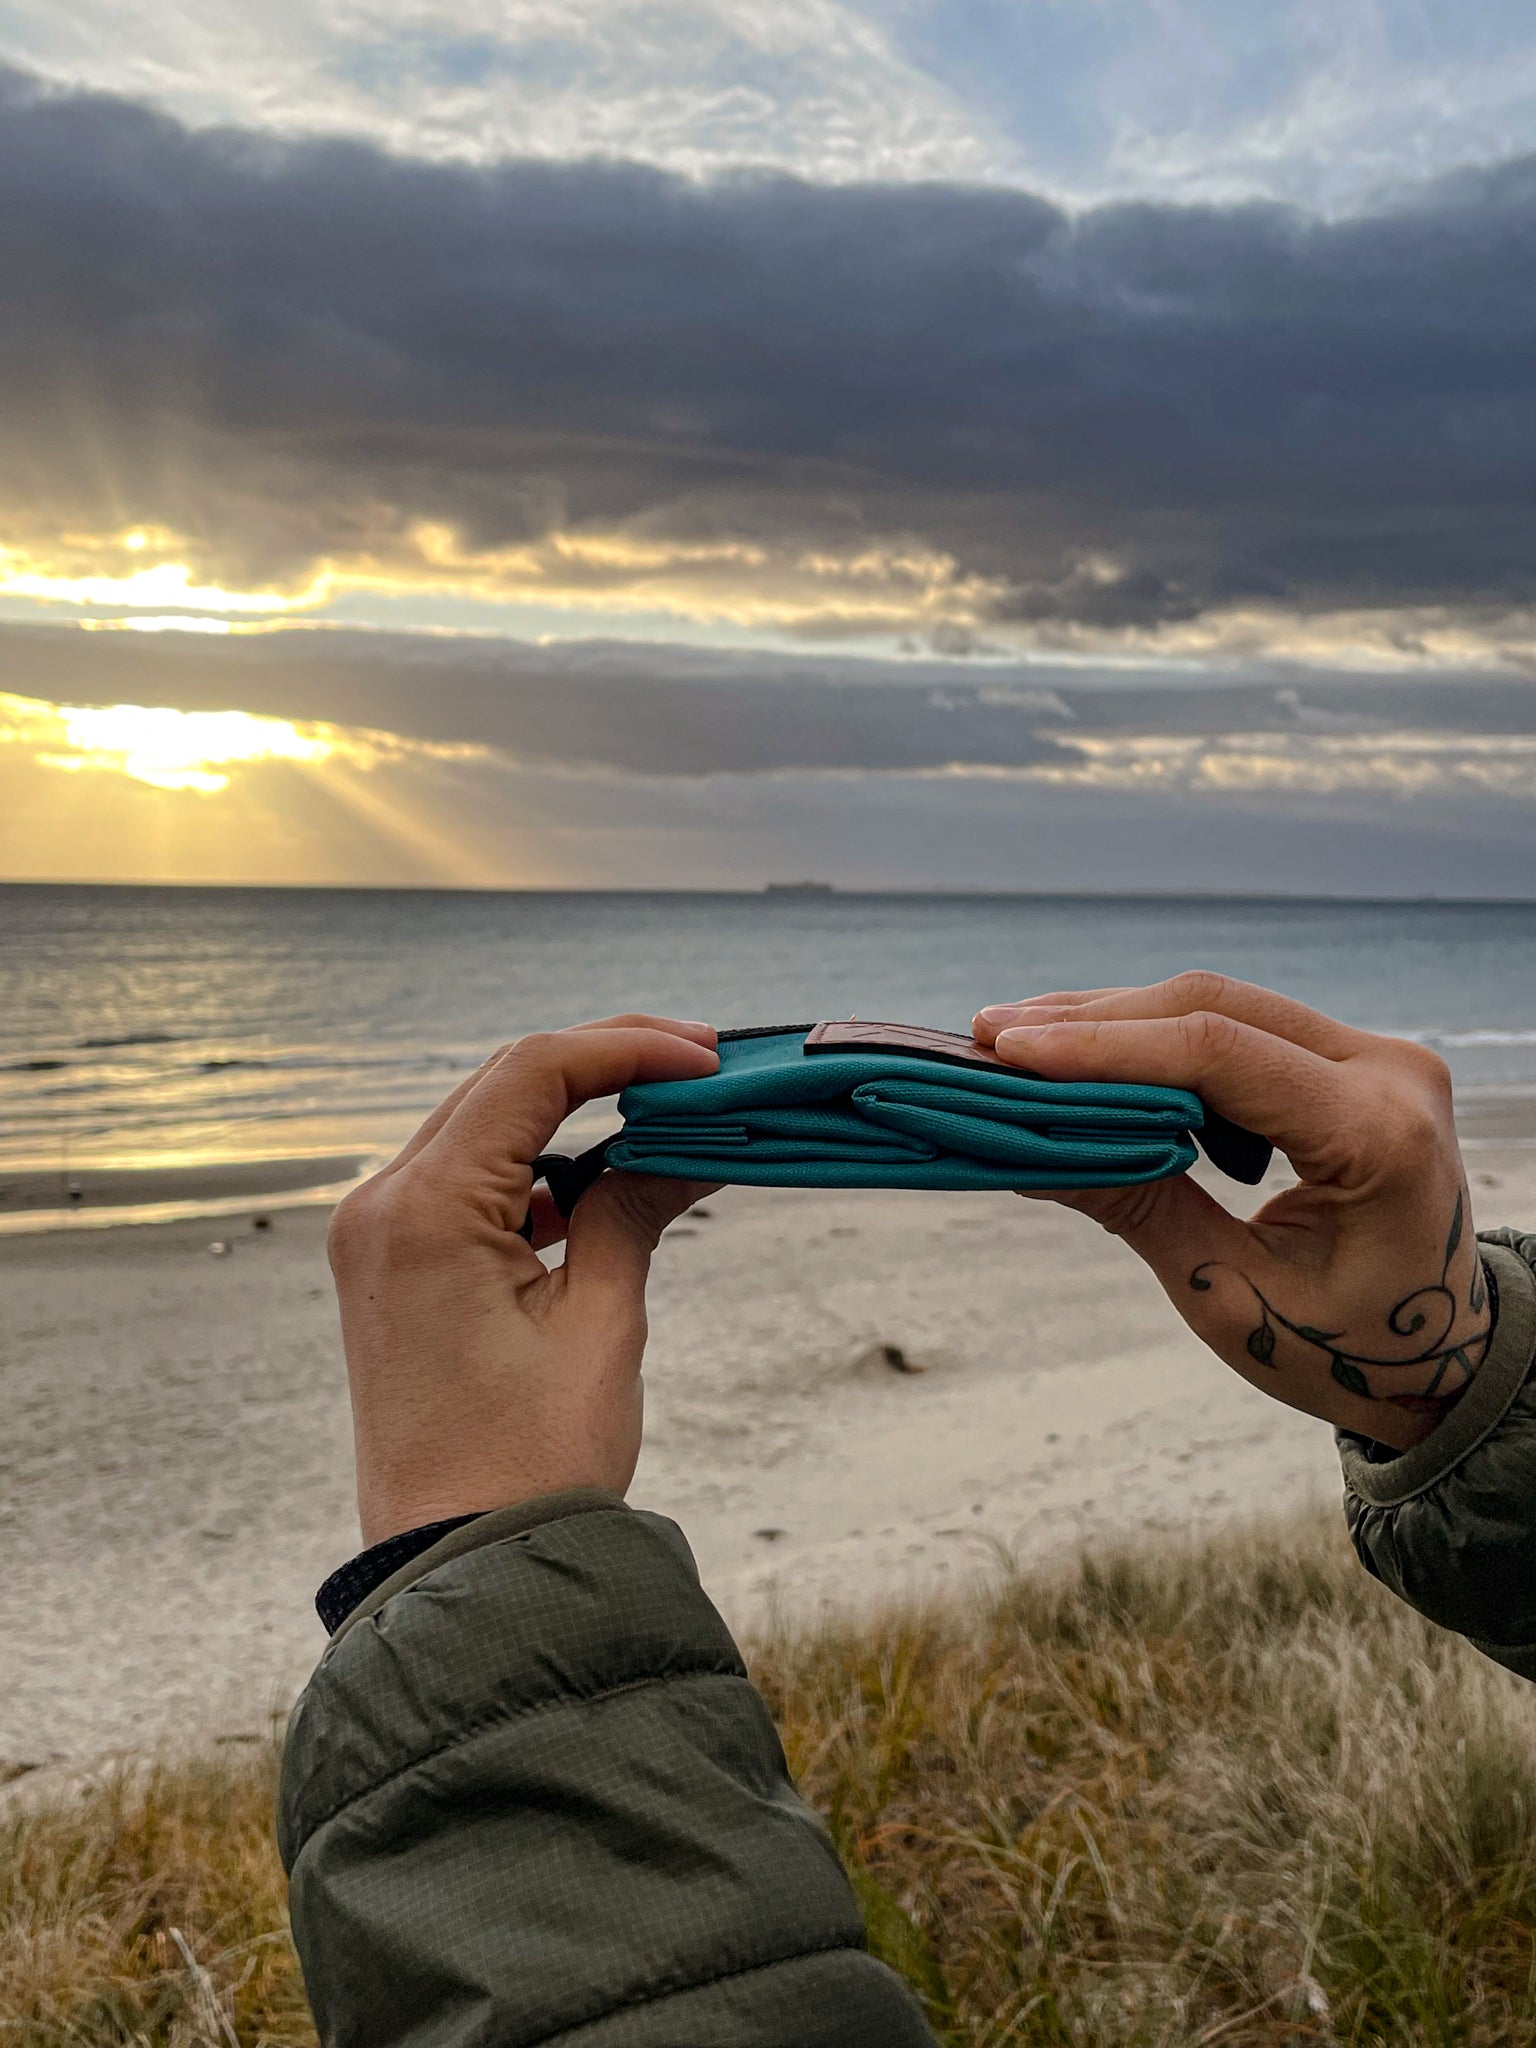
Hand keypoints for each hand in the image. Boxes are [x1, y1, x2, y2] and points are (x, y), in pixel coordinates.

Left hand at [327, 1016, 718, 1543]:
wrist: (460, 1575)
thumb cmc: (528, 1466)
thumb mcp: (601, 1323)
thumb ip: (635, 1209)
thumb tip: (689, 1142)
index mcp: (422, 1211)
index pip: (531, 1075)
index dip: (628, 1048)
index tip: (707, 1055)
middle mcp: (381, 1207)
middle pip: (503, 1085)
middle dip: (605, 1066)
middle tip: (702, 1064)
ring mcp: (376, 1237)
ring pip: (485, 1126)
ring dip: (573, 1114)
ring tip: (670, 1117)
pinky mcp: (392, 1268)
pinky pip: (468, 1183)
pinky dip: (538, 1169)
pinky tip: (606, 1184)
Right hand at [973, 973, 1490, 1449]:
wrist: (1445, 1357)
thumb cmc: (1350, 1350)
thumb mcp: (1232, 1297)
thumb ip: (1137, 1208)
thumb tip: (1026, 1149)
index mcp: (1378, 1135)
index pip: (1220, 1054)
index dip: (1105, 1047)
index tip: (1009, 1049)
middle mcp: (1390, 1072)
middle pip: (1216, 1009)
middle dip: (1095, 1020)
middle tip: (991, 1034)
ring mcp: (1378, 1058)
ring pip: (1223, 1006)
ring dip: (1118, 1021)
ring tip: (1018, 1037)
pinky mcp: (1354, 1062)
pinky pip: (1243, 1028)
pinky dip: (1159, 1039)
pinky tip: (1088, 1052)